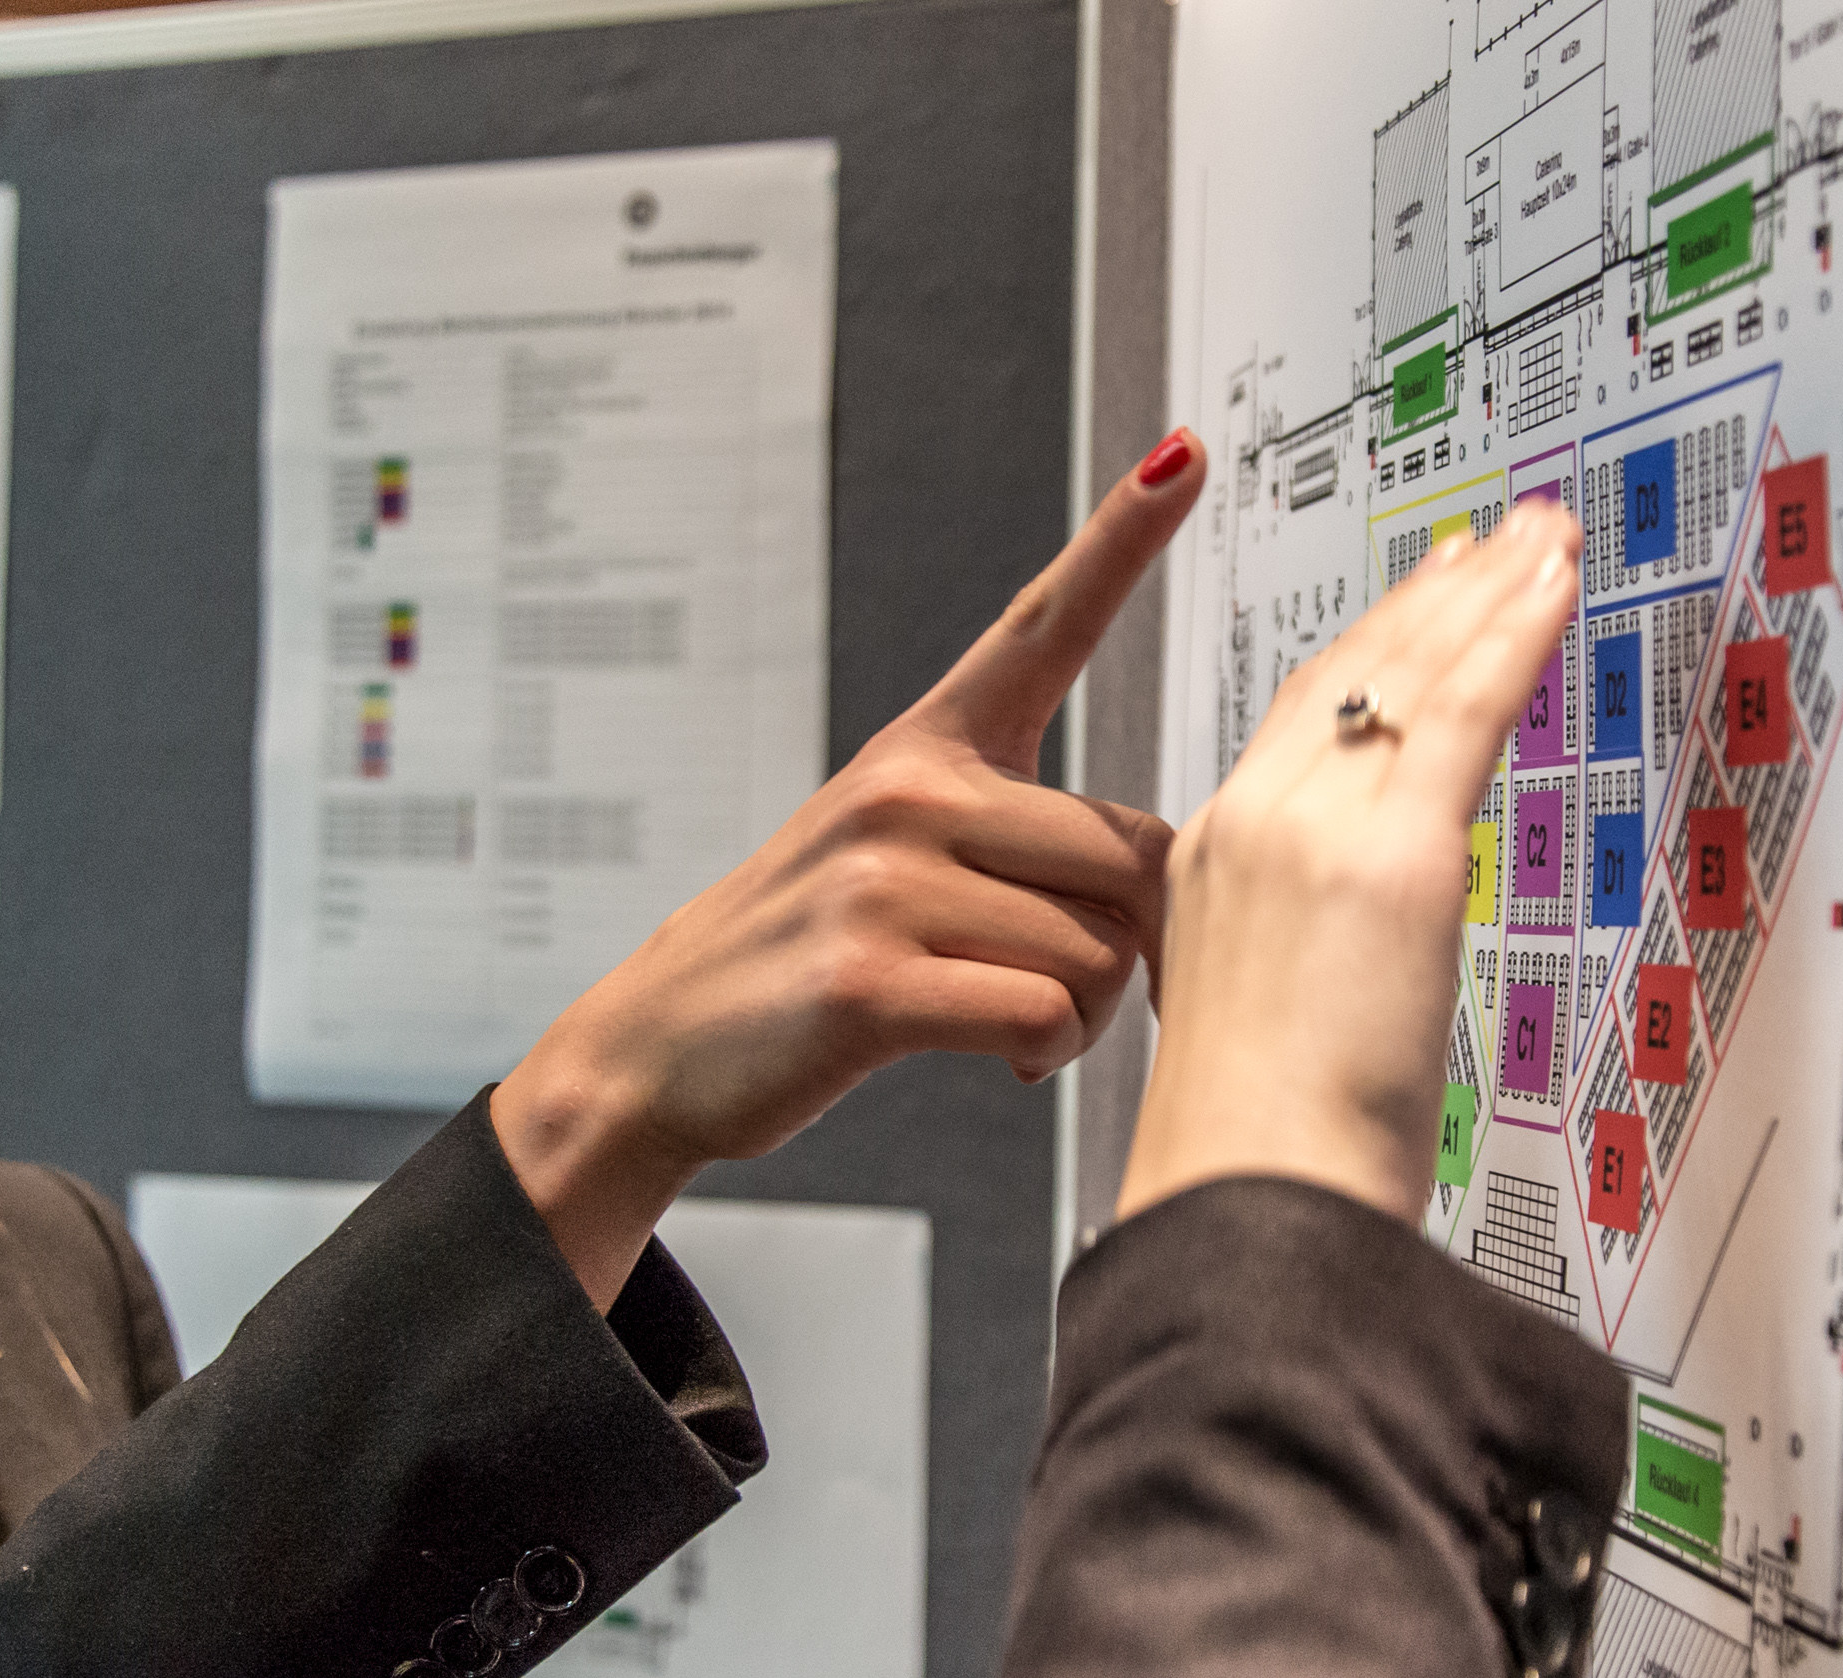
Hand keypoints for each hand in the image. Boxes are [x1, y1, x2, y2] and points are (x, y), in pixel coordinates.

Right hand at [497, 431, 1210, 1306]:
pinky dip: (1046, 1054)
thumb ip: (1013, 840)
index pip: (1041, 626)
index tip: (1185, 453)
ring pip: (1098, 952)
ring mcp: (884, 883)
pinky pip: (1044, 1012)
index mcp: (925, 749)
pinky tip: (1001, 1059)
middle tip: (1078, 988)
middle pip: (1133, 859)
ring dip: (1086, 1016)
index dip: (1120, 540)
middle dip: (1133, 947)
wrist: (657, 1045)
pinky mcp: (870, 980)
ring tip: (1017, 1027)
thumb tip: (1157, 886)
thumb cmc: (806, 957)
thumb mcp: (893, 855)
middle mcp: (907, 794)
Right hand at [1118, 501, 1582, 1228]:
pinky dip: (1513, 633)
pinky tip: (1551, 587)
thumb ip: (1308, 966)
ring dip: (1485, 593)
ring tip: (1541, 538)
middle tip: (1493, 539)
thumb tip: (1370, 973)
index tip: (1414, 603)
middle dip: (1430, 596)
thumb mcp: (1259, 1028)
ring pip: (1409, 673)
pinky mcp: (1389, 851)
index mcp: (1210, 866)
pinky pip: (1464, 707)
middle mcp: (1248, 824)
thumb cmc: (1260, 1160)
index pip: (1299, 722)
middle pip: (1350, 675)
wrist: (1246, 1203)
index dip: (1364, 651)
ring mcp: (1312, 829)